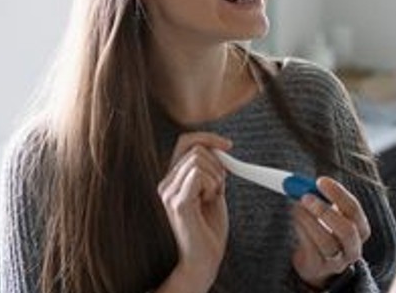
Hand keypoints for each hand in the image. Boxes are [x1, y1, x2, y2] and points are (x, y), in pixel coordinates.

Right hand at [157, 132, 231, 292]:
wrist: (204, 258)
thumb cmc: (209, 228)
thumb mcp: (213, 191)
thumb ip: (212, 170)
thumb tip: (221, 148)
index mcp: (173, 178)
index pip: (186, 142)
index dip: (208, 138)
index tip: (229, 145)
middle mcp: (167, 183)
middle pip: (196, 149)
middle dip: (217, 164)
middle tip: (219, 188)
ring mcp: (169, 192)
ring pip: (198, 161)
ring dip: (215, 178)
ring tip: (212, 199)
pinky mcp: (178, 202)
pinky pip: (198, 175)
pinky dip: (211, 185)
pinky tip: (208, 202)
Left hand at [290, 177, 370, 289]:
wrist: (315, 262)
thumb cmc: (324, 229)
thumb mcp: (328, 212)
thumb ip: (319, 197)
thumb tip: (299, 182)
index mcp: (360, 228)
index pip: (354, 209)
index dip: (338, 194)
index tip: (321, 181)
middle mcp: (353, 247)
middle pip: (346, 230)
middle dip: (325, 211)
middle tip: (306, 197)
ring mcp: (338, 261)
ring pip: (326, 242)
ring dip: (309, 221)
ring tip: (296, 208)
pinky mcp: (319, 268)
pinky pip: (311, 250)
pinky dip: (301, 232)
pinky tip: (295, 221)